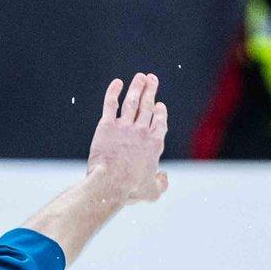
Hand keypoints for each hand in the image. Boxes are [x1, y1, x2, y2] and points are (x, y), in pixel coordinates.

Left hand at [88, 73, 169, 203]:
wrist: (110, 183)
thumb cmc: (130, 189)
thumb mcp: (151, 192)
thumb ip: (161, 184)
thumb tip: (163, 177)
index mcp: (154, 144)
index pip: (160, 122)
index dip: (160, 112)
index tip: (159, 105)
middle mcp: (142, 131)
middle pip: (148, 106)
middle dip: (151, 91)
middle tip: (152, 79)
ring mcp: (124, 127)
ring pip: (132, 101)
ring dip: (137, 87)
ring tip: (140, 77)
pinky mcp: (107, 126)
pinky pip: (111, 104)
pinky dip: (114, 92)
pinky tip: (117, 83)